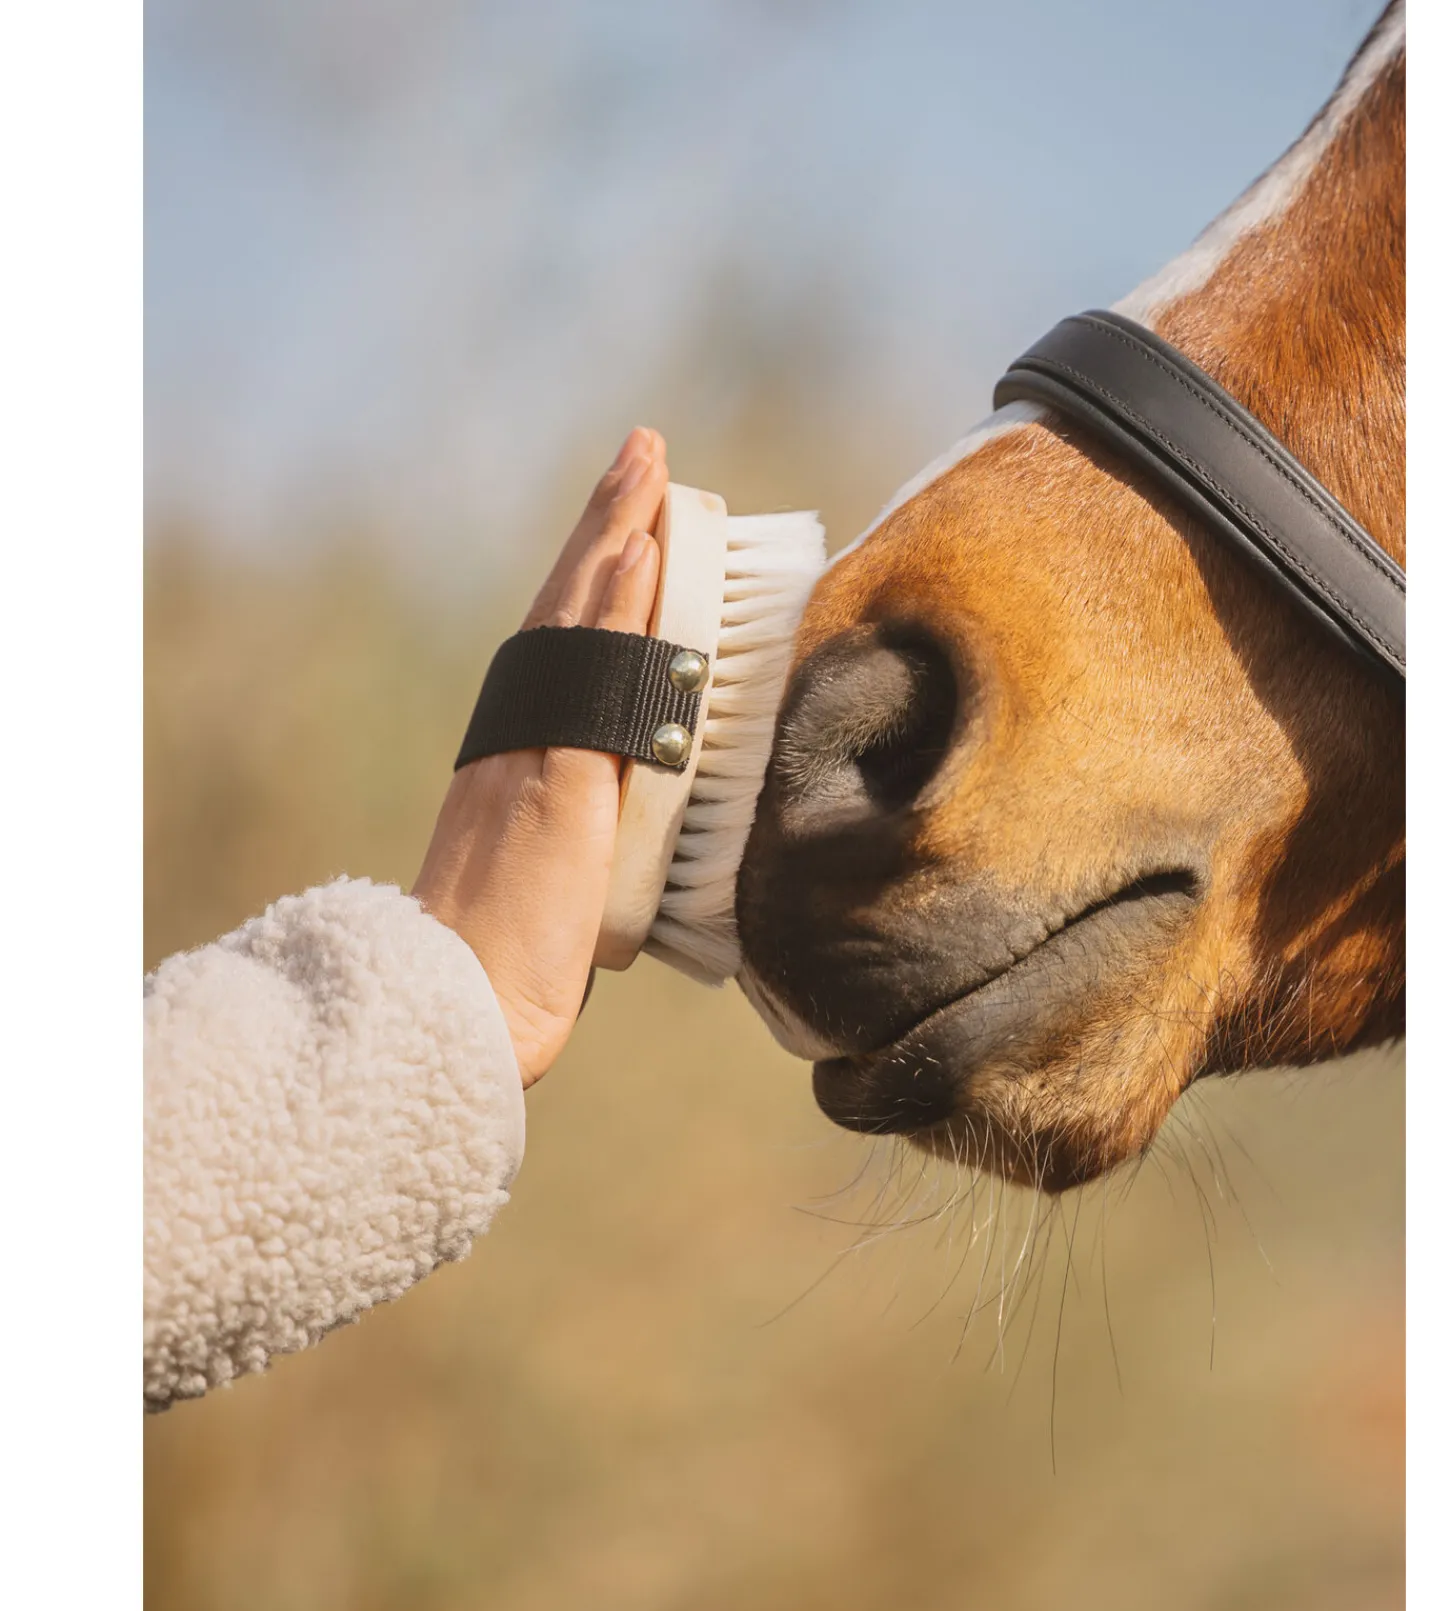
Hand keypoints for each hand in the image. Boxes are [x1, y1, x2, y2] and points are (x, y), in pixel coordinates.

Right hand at [413, 427, 668, 1086]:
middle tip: (645, 451)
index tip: (637, 517)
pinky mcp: (556, 774)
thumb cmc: (515, 949)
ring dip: (616, 533)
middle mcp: (523, 729)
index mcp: (527, 748)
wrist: (465, 1000)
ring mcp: (535, 744)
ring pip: (579, 618)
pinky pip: (594, 675)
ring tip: (650, 465)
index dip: (605, 574)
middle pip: (571, 604)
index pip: (573, 641)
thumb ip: (593, 822)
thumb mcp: (566, 869)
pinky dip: (617, 607)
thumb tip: (637, 812)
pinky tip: (643, 550)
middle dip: (610, 522)